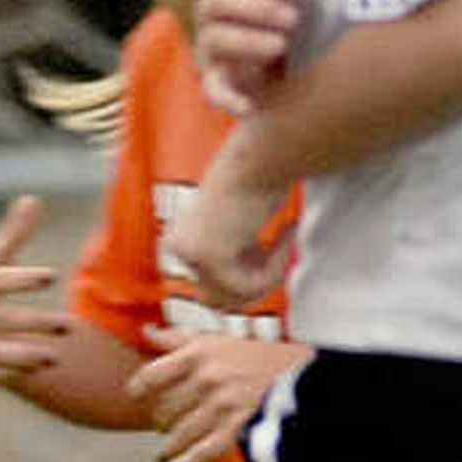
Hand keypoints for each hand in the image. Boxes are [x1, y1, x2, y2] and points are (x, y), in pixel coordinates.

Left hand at [133, 332, 307, 461]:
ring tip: (164, 453)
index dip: (138, 391)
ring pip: (181, 432)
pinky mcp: (240, 425)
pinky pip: (204, 450)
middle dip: (161, 420)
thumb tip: (146, 332)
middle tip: (162, 426)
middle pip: (164, 408)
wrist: (304, 371)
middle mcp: (207, 377)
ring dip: (169, 446)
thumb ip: (177, 338)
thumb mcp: (216, 338)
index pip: (151, 376)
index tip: (135, 398)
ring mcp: (223, 403)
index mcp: (197, 353)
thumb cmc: (258, 354)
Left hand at [168, 147, 293, 315]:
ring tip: (284, 238)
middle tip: (282, 245)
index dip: (252, 275)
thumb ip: (233, 261)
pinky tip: (283, 234)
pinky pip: (247, 287)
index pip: (214, 290)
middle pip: (222, 300)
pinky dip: (274, 268)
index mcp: (180, 241)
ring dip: (270, 275)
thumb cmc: (261, 181)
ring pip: (236, 298)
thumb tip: (226, 308)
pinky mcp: (208, 254)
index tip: (274, 242)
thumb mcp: (240, 230)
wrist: (264, 153)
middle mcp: (177, 247)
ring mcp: (189, 252)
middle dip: (259, 281)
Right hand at [198, 0, 304, 115]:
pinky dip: (228, 100)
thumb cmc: (288, 18)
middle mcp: (211, 15)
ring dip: (249, 40)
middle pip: (217, 0)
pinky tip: (250, 108)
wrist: (288, 64)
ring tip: (282, 45)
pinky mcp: (217, 81)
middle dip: (258, 7)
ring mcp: (210, 49)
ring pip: (215, 39)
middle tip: (295, 18)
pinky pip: (213, 91)